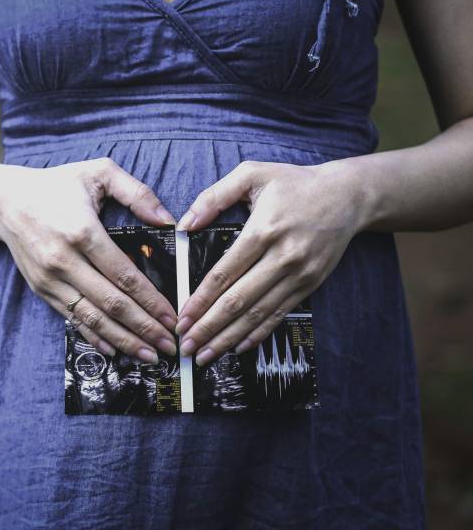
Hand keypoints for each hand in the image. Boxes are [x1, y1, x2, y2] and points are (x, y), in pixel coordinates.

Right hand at [0, 157, 178, 362]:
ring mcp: (50, 279)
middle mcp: (64, 260)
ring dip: (124, 340)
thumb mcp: (98, 172)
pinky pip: (72, 318)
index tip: (172, 317)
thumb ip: (137, 192)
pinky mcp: (42, 289)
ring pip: (92, 317)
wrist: (5, 201)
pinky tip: (116, 349)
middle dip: (144, 328)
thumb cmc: (56, 185)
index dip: (151, 301)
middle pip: (111, 303)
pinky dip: (95, 337)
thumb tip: (168, 221)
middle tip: (170, 345)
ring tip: (149, 354)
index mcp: (82, 231)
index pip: (124, 275)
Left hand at [173, 159, 366, 365]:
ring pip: (258, 313)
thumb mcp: (252, 174)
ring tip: (205, 355)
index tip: (182, 318)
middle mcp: (282, 257)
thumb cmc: (294, 183)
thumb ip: (214, 196)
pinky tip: (238, 347)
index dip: (201, 300)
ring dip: (229, 337)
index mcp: (263, 230)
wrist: (348, 195)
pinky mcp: (310, 284)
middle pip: (239, 300)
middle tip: (186, 346)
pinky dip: (258, 333)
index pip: (224, 274)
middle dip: (209, 327)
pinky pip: (279, 314)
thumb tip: (184, 224)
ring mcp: (299, 274)